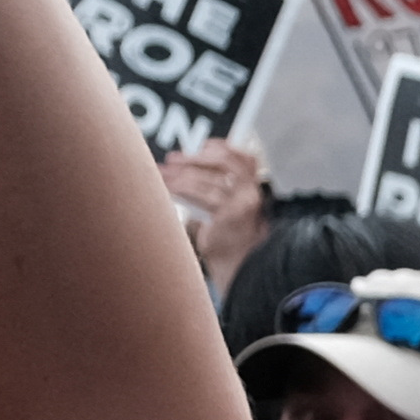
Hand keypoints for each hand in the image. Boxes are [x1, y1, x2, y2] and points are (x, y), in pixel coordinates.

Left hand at [160, 135, 269, 290]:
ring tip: (162, 173)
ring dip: (180, 173)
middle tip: (173, 159)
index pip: (246, 159)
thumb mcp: (229, 211)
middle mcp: (253, 195)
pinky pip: (201, 192)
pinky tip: (168, 187)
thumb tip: (193, 169)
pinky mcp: (229, 215)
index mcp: (257, 191)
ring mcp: (242, 205)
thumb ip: (220, 191)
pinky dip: (181, 186)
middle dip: (196, 158)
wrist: (239, 271)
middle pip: (226, 162)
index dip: (223, 148)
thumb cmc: (230, 243)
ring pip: (208, 178)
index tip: (202, 147)